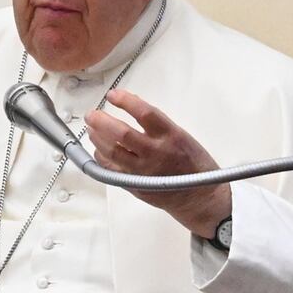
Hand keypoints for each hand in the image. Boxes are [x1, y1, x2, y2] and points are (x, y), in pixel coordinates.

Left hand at [84, 89, 230, 238]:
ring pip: (111, 151)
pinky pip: (110, 169)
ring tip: (92, 129)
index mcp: (171, 136)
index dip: (125, 101)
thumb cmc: (193, 166)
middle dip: (101, 121)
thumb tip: (132, 108)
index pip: (144, 113)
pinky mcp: (134, 185)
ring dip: (97, 137)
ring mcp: (142, 170)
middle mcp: (155, 153)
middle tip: (92, 114)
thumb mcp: (182, 137)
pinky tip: (99, 149)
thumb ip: (157, 126)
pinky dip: (101, 157)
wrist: (199, 198)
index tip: (113, 95)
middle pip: (121, 133)